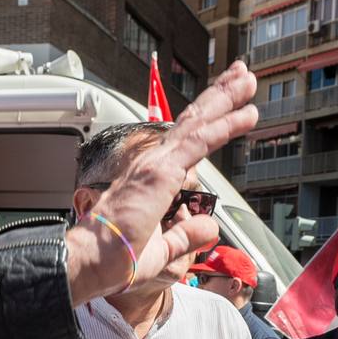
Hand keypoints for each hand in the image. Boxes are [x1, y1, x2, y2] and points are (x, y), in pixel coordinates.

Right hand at [66, 61, 257, 302]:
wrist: (90, 262)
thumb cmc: (115, 260)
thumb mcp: (165, 252)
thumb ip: (187, 235)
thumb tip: (210, 226)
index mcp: (153, 180)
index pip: (188, 143)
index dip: (211, 121)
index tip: (232, 108)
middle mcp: (154, 165)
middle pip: (194, 123)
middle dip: (220, 97)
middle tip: (243, 75)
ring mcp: (156, 166)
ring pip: (198, 124)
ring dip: (226, 100)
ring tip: (247, 80)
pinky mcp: (161, 173)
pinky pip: (200, 143)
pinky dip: (225, 126)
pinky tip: (245, 114)